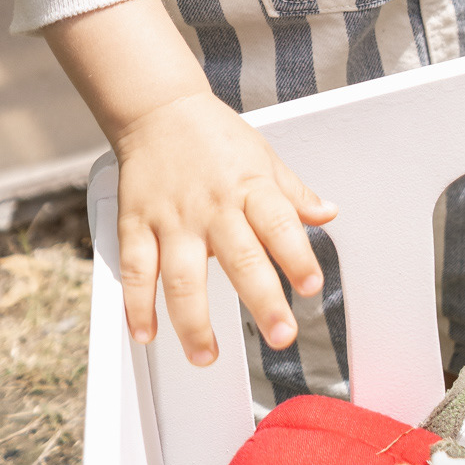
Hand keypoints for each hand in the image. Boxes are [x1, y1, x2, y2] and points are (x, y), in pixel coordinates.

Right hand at [114, 90, 336, 364]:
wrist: (158, 109)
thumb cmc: (214, 135)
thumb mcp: (263, 156)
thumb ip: (294, 193)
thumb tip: (328, 214)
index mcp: (250, 187)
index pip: (280, 224)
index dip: (297, 256)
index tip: (311, 286)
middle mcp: (214, 207)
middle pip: (240, 258)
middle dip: (263, 300)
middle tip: (281, 335)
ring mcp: (173, 218)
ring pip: (183, 277)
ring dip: (194, 322)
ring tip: (207, 355)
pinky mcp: (138, 224)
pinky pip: (136, 270)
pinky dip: (137, 305)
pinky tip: (146, 333)